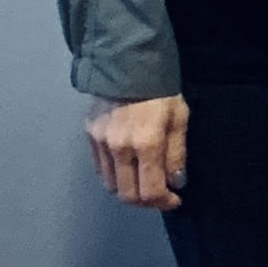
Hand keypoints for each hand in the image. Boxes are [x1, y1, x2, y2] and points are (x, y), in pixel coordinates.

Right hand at [85, 95, 189, 209]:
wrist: (127, 64)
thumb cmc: (161, 91)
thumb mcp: (179, 119)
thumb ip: (176, 154)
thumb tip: (176, 182)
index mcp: (145, 143)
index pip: (150, 190)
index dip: (164, 202)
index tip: (174, 200)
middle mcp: (119, 148)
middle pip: (127, 195)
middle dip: (146, 202)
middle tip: (160, 197)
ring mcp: (100, 143)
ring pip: (111, 185)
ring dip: (129, 192)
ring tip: (145, 185)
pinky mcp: (89, 136)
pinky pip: (100, 169)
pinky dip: (114, 178)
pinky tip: (128, 171)